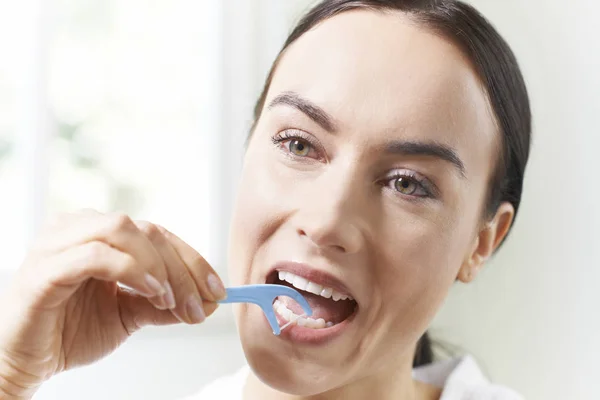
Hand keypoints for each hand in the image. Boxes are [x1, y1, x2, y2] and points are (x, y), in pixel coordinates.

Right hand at [0, 210, 225, 397]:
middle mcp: (79, 228)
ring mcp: (58, 243)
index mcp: (100, 234)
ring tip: (170, 300)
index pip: (158, 234)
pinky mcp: (43, 269)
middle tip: (199, 304)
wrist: (24, 362)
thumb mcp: (130, 314)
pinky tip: (149, 292)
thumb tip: (208, 301)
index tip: (218, 290)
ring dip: (158, 266)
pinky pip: (94, 255)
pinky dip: (129, 269)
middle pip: (147, 230)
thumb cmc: (71, 331)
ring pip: (123, 231)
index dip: (192, 259)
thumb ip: (164, 303)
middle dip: (181, 268)